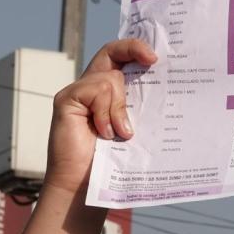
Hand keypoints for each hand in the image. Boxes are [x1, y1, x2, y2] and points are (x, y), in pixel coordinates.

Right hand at [43, 39, 156, 194]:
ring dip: (119, 107)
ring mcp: (77, 92)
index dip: (135, 49)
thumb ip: (137, 107)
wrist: (84, 186)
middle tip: (153, 60)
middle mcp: (92, 87)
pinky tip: (103, 133)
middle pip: (111, 52)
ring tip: (120, 133)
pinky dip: (105, 113)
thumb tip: (166, 88)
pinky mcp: (66, 99)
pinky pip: (95, 90)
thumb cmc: (110, 162)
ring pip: (110, 78)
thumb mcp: (130, 128)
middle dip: (133, 48)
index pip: (120, 59)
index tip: (156, 58)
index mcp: (108, 92)